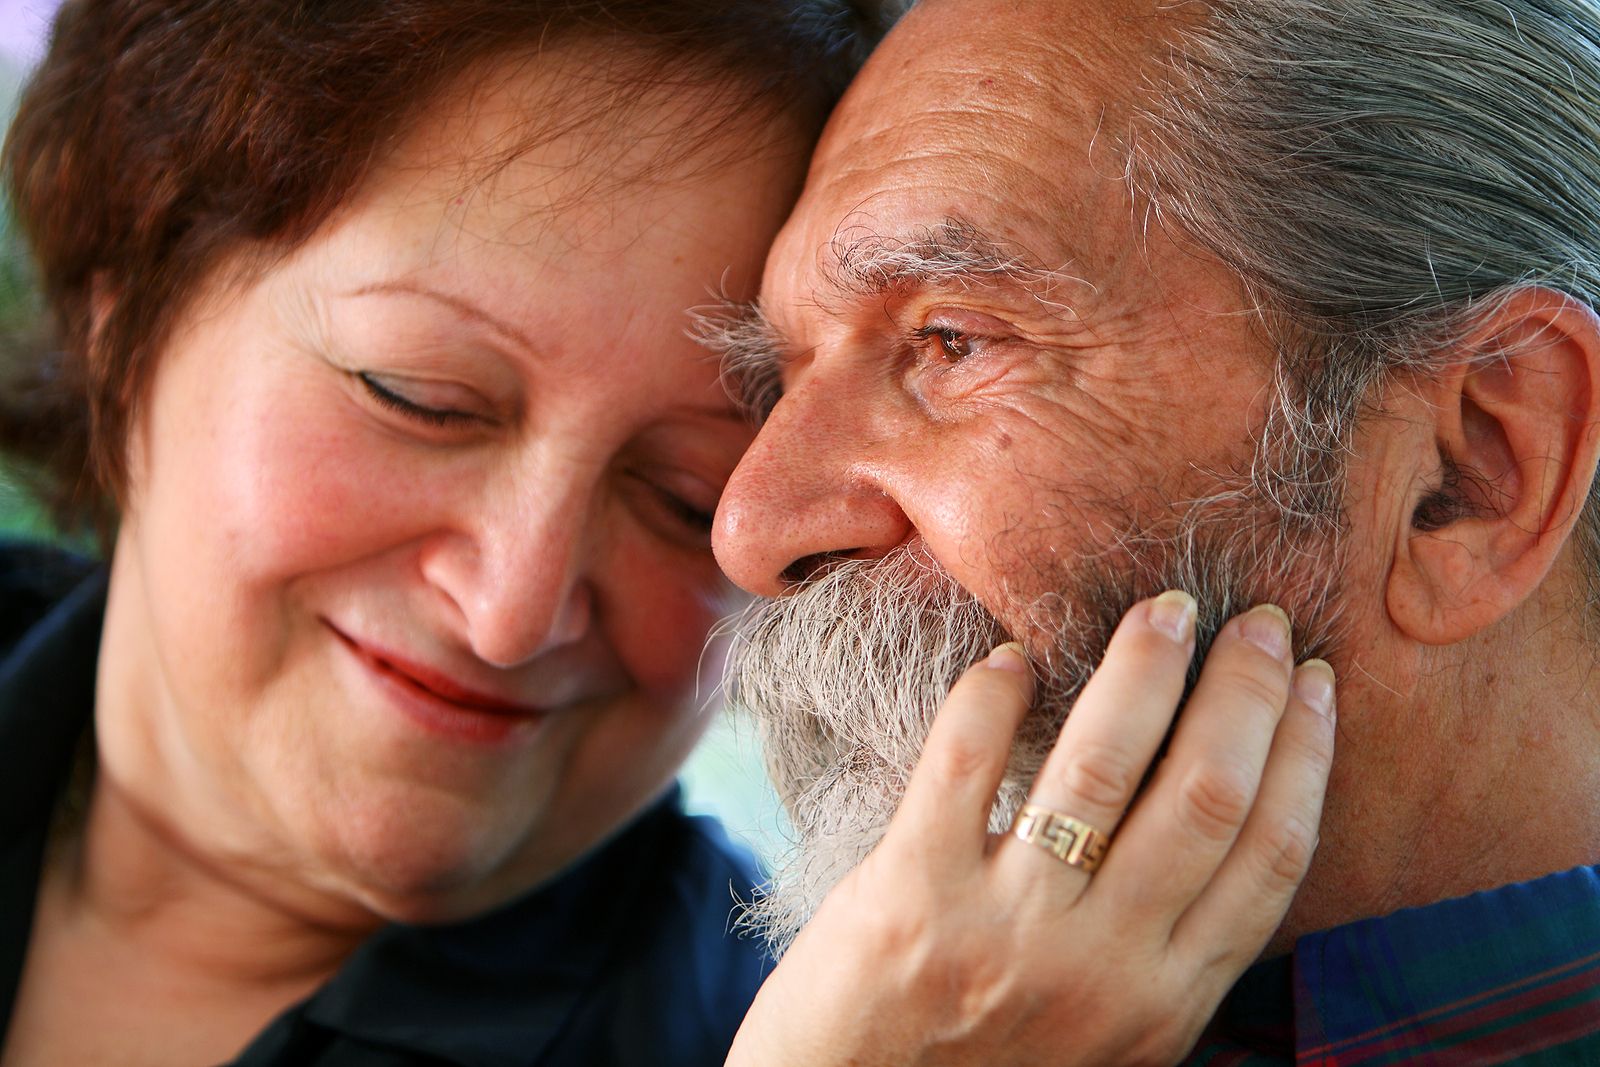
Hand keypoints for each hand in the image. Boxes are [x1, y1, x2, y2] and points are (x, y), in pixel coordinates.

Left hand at [725, 593, 1335, 1066]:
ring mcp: (1008, 929)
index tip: (1310, 678)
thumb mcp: (1109, 1034)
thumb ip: (1162, 947)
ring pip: (1104, 767)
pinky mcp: (913, 894)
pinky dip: (994, 697)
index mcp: (1166, 999)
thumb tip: (1228, 818)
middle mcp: (1104, 967)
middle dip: (1241, 691)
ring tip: (1164, 609)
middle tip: (1250, 618)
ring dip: (1142, 671)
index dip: (1302, 753)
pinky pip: (965, 764)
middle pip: (1207, 796)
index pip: (1270, 857)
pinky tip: (1015, 654)